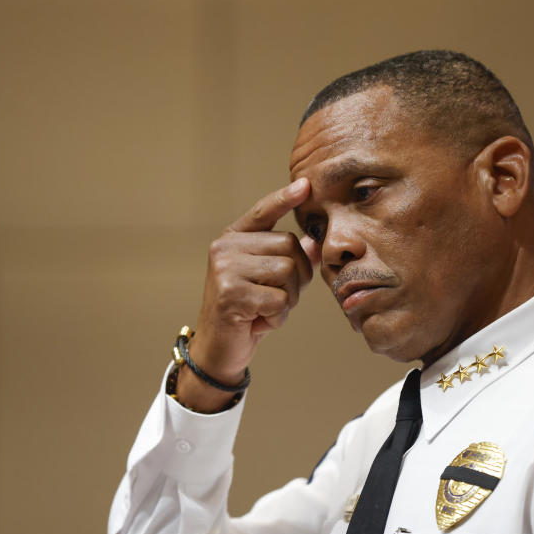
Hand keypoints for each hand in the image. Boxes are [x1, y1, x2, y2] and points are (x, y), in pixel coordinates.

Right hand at [177, 178, 318, 410]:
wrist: (219, 349)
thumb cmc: (247, 312)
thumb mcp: (270, 282)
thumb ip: (289, 259)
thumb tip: (314, 242)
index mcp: (233, 239)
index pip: (262, 212)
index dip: (284, 199)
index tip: (305, 185)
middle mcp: (225, 248)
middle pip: (289, 246)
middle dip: (297, 277)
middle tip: (277, 298)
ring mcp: (225, 268)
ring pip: (287, 271)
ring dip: (288, 299)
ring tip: (266, 309)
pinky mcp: (230, 293)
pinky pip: (278, 299)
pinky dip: (277, 317)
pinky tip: (258, 321)